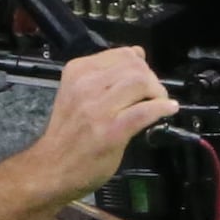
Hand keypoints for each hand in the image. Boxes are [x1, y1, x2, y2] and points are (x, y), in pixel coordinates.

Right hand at [25, 45, 178, 200]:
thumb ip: (104, 75)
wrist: (52, 166)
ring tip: (160, 103)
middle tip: (155, 94)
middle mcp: (85, 85)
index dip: (141, 65)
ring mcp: (97, 108)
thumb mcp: (77, 93)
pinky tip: (168, 111)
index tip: (144, 79)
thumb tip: (137, 53)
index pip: (122, 54)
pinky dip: (162, 109)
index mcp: (76, 72)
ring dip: (158, 93)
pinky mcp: (112, 130)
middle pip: (135, 67)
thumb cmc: (68, 132)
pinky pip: (145, 111)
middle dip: (153, 79)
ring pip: (141, 84)